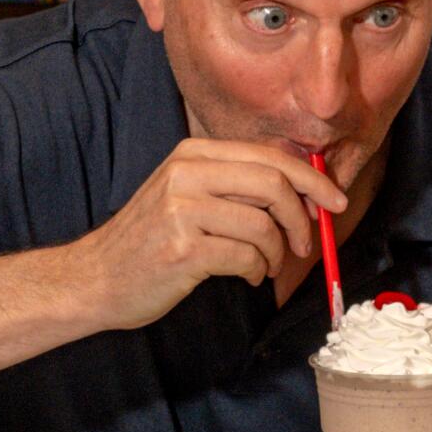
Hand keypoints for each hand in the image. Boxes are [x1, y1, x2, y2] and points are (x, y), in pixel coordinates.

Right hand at [73, 139, 346, 329]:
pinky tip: (245, 275)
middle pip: (274, 184)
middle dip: (303, 216)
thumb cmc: (152, 239)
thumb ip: (236, 184)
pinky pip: (246, 256)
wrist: (96, 278)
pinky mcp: (183, 248)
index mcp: (192, 154)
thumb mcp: (186, 194)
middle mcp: (186, 173)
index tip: (335, 200)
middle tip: (305, 243)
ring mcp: (181, 210)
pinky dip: (256, 271)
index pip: (269, 157)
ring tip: (263, 265)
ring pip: (264, 225)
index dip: (312, 179)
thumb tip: (306, 188)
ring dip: (275, 253)